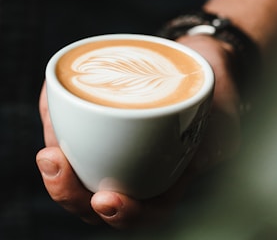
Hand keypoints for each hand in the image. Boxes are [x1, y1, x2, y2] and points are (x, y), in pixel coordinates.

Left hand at [36, 35, 240, 228]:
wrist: (199, 62)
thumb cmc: (213, 94)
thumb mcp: (226, 116)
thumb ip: (221, 139)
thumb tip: (201, 155)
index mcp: (170, 175)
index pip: (147, 208)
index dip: (124, 214)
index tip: (107, 200)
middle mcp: (140, 164)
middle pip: (100, 197)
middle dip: (72, 193)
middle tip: (57, 166)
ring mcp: (120, 142)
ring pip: (82, 169)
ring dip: (58, 168)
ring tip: (48, 154)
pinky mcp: (103, 117)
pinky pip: (75, 130)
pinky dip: (59, 127)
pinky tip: (52, 114)